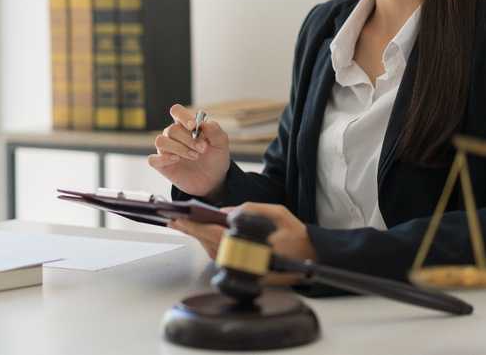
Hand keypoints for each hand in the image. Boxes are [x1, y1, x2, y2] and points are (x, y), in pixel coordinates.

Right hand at [147, 104, 230, 196]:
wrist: (213, 180)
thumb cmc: (215, 158)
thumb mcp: (221, 144)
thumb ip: (215, 131)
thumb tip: (203, 122)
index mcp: (186, 125)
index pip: (177, 111)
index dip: (183, 116)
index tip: (193, 126)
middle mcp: (173, 135)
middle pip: (172, 129)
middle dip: (188, 139)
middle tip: (202, 149)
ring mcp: (166, 150)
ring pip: (161, 141)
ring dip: (178, 148)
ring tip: (195, 156)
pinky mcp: (161, 165)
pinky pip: (153, 159)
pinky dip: (163, 159)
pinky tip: (176, 160)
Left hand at [167, 202, 316, 284]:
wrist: (312, 259)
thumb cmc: (295, 234)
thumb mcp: (276, 212)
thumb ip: (249, 210)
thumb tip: (223, 212)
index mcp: (250, 244)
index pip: (215, 234)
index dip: (194, 226)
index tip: (178, 218)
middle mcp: (244, 259)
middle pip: (209, 243)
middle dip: (191, 230)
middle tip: (173, 218)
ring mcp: (243, 269)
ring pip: (213, 252)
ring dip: (199, 237)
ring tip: (185, 223)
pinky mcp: (244, 275)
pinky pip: (222, 258)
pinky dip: (210, 244)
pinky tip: (203, 234)